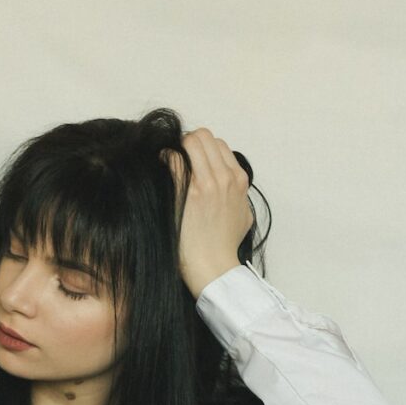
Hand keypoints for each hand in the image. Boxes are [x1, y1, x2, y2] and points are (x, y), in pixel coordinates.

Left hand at [161, 128, 254, 299]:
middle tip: (178, 158)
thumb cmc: (225, 247)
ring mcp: (206, 183)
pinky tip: (161, 169)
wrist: (214, 268)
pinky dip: (165, 158)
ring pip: (190, 140)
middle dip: (188, 143)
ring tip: (169, 163)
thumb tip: (232, 190)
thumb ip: (239, 197)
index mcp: (239, 180)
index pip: (219, 145)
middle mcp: (225, 177)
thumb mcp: (244, 217)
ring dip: (177, 148)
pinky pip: (173, 158)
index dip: (203, 150)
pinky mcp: (187, 192)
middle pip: (204, 136)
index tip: (192, 162)